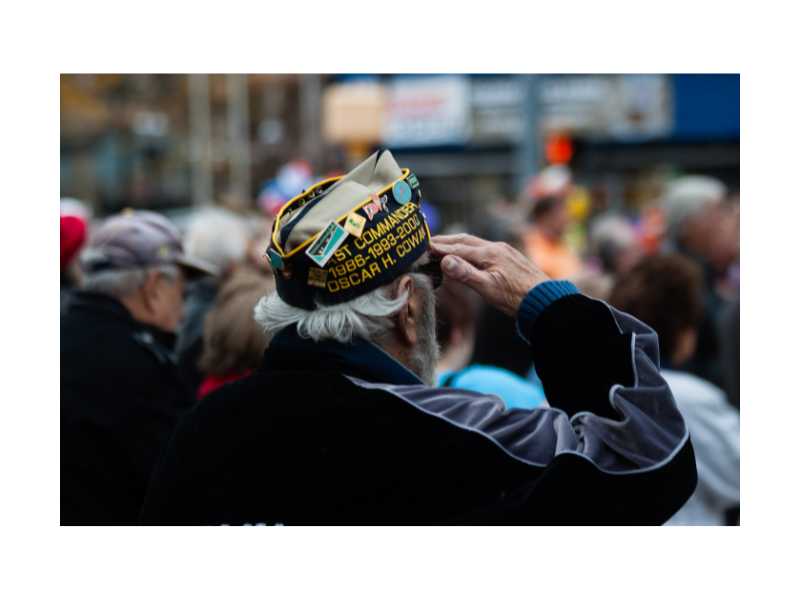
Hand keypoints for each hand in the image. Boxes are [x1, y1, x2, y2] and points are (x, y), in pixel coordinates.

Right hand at [431, 234, 548, 317]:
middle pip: (465, 240)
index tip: (423, 247)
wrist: (544, 300)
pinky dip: (470, 248)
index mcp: (488, 254)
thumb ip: (466, 274)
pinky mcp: (509, 256)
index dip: (439, 248)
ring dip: (458, 243)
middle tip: (428, 242)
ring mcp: (504, 250)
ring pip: (475, 243)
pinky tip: (469, 254)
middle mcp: (496, 247)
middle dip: (446, 240)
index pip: (457, 248)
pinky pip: (484, 247)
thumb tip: (445, 260)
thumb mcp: (488, 288)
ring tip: (444, 245)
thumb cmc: (516, 297)